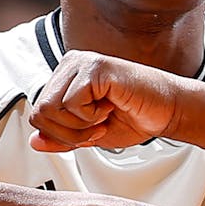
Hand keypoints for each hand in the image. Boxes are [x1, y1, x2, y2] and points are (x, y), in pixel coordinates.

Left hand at [29, 51, 184, 152]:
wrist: (169, 110)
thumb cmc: (137, 116)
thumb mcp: (90, 134)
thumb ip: (62, 137)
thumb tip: (35, 142)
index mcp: (67, 77)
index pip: (39, 112)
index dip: (62, 134)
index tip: (91, 130)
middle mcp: (71, 65)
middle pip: (40, 112)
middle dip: (68, 133)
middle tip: (98, 126)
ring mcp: (82, 63)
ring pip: (50, 109)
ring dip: (80, 126)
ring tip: (104, 117)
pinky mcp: (95, 67)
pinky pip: (70, 103)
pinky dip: (91, 117)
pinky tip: (110, 106)